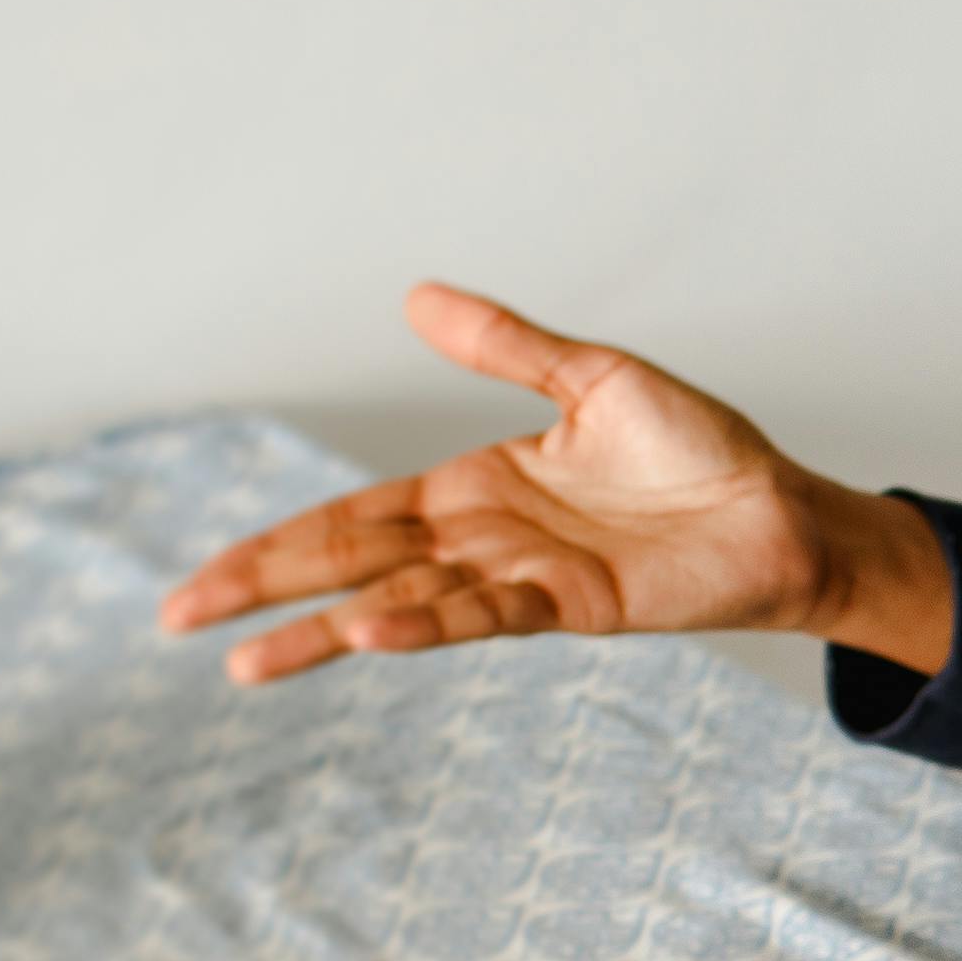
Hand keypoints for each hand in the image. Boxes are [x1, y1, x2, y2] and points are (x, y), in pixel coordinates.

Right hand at [158, 283, 954, 683]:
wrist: (783, 508)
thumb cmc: (700, 451)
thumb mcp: (592, 379)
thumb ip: (505, 345)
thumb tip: (414, 294)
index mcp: (473, 489)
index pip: (351, 519)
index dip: (276, 546)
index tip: (203, 583)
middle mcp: (483, 541)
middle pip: (351, 565)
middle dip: (265, 592)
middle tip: (177, 621)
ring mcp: (522, 577)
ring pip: (401, 607)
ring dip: (325, 633)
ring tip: (245, 666)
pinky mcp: (573, 604)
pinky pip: (486, 615)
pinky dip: (427, 624)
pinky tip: (371, 633)